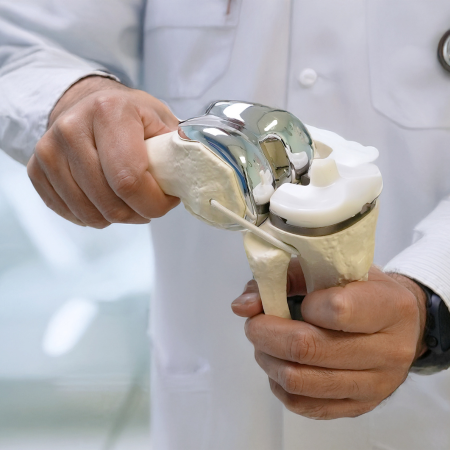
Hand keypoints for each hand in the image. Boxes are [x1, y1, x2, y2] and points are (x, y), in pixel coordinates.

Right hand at [28, 76, 179, 227]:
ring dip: (117, 217)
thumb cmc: (131, 116)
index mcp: (109, 112)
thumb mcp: (161, 121)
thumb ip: (180, 147)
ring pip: (90, 213)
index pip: (130, 180)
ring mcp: (48, 150)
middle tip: (150, 203)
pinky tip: (105, 200)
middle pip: (110, 203)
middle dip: (139, 213)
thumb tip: (200, 171)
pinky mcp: (36, 170)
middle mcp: (71, 128)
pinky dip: (94, 216)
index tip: (167, 201)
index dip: (154, 204)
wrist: (88, 104)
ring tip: (129, 200)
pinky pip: (70, 213)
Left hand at [232, 263, 427, 418]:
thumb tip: (241, 307)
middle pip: (308, 349)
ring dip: (268, 360)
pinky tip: (281, 365)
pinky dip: (279, 384)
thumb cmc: (359, 289)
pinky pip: (304, 405)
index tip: (297, 301)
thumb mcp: (329, 267)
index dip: (303, 305)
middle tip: (255, 324)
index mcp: (389, 305)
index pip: (337, 310)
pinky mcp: (359, 407)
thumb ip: (283, 278)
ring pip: (300, 381)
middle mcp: (390, 350)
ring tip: (265, 344)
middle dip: (266, 334)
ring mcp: (376, 385)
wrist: (399, 323)